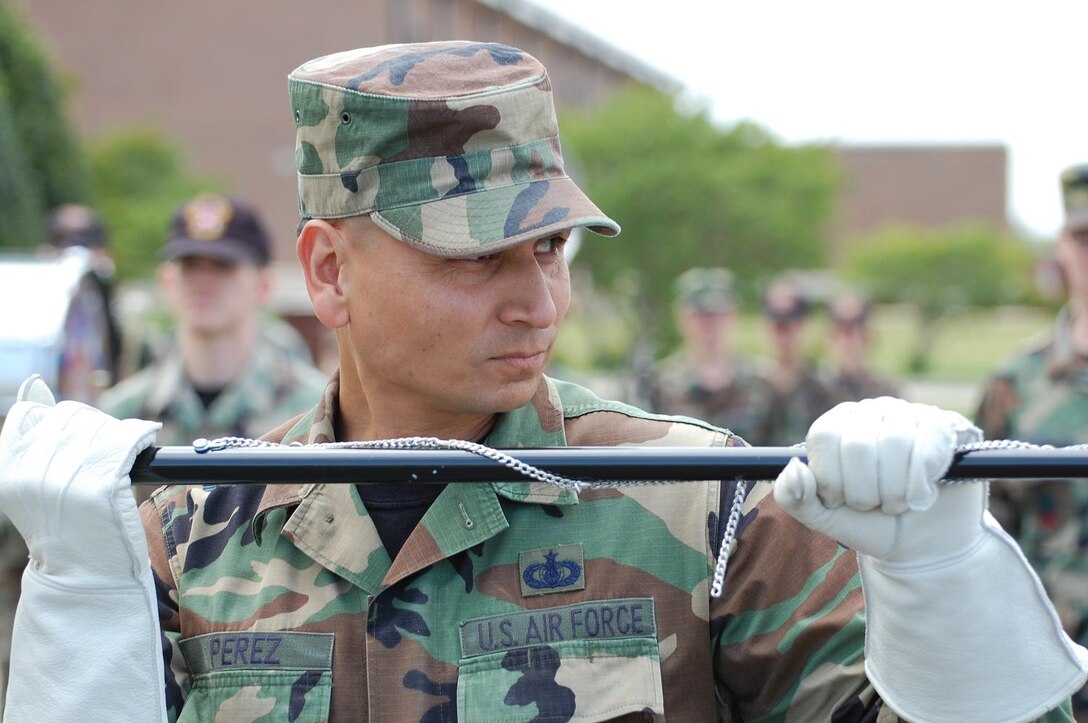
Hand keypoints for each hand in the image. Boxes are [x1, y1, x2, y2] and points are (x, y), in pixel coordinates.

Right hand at [0, 375, 159, 584]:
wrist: (83, 579)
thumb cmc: (65, 531)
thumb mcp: (34, 489)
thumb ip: (36, 445)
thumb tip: (35, 385)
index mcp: (10, 471)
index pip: (31, 414)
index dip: (59, 417)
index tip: (78, 431)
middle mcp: (34, 472)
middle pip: (71, 416)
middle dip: (94, 423)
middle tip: (111, 441)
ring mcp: (68, 478)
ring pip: (101, 426)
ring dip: (119, 430)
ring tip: (128, 443)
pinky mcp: (103, 486)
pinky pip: (127, 440)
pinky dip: (141, 433)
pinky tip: (146, 437)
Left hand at [773, 396, 981, 561]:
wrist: (925, 546)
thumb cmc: (871, 524)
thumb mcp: (825, 518)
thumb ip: (794, 497)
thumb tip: (793, 468)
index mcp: (837, 425)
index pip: (825, 435)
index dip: (831, 478)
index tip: (839, 501)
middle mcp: (872, 412)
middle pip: (858, 444)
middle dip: (864, 492)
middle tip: (873, 506)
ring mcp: (910, 415)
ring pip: (895, 444)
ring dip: (894, 492)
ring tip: (897, 505)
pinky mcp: (946, 427)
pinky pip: (929, 446)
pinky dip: (920, 484)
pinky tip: (921, 498)